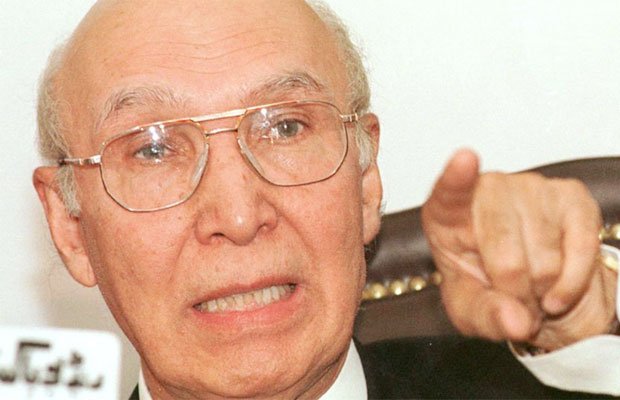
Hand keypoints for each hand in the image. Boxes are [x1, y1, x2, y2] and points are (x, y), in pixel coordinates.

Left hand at [421, 149, 616, 350]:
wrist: (531, 287)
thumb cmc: (486, 288)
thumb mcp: (471, 311)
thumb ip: (486, 316)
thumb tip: (516, 322)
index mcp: (448, 215)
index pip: (449, 194)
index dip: (457, 179)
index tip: (464, 160)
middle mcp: (488, 190)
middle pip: (505, 253)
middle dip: (513, 292)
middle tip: (511, 296)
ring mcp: (531, 187)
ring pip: (544, 257)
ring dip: (541, 288)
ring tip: (529, 286)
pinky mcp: (571, 196)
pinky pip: (581, 249)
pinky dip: (572, 283)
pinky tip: (556, 289)